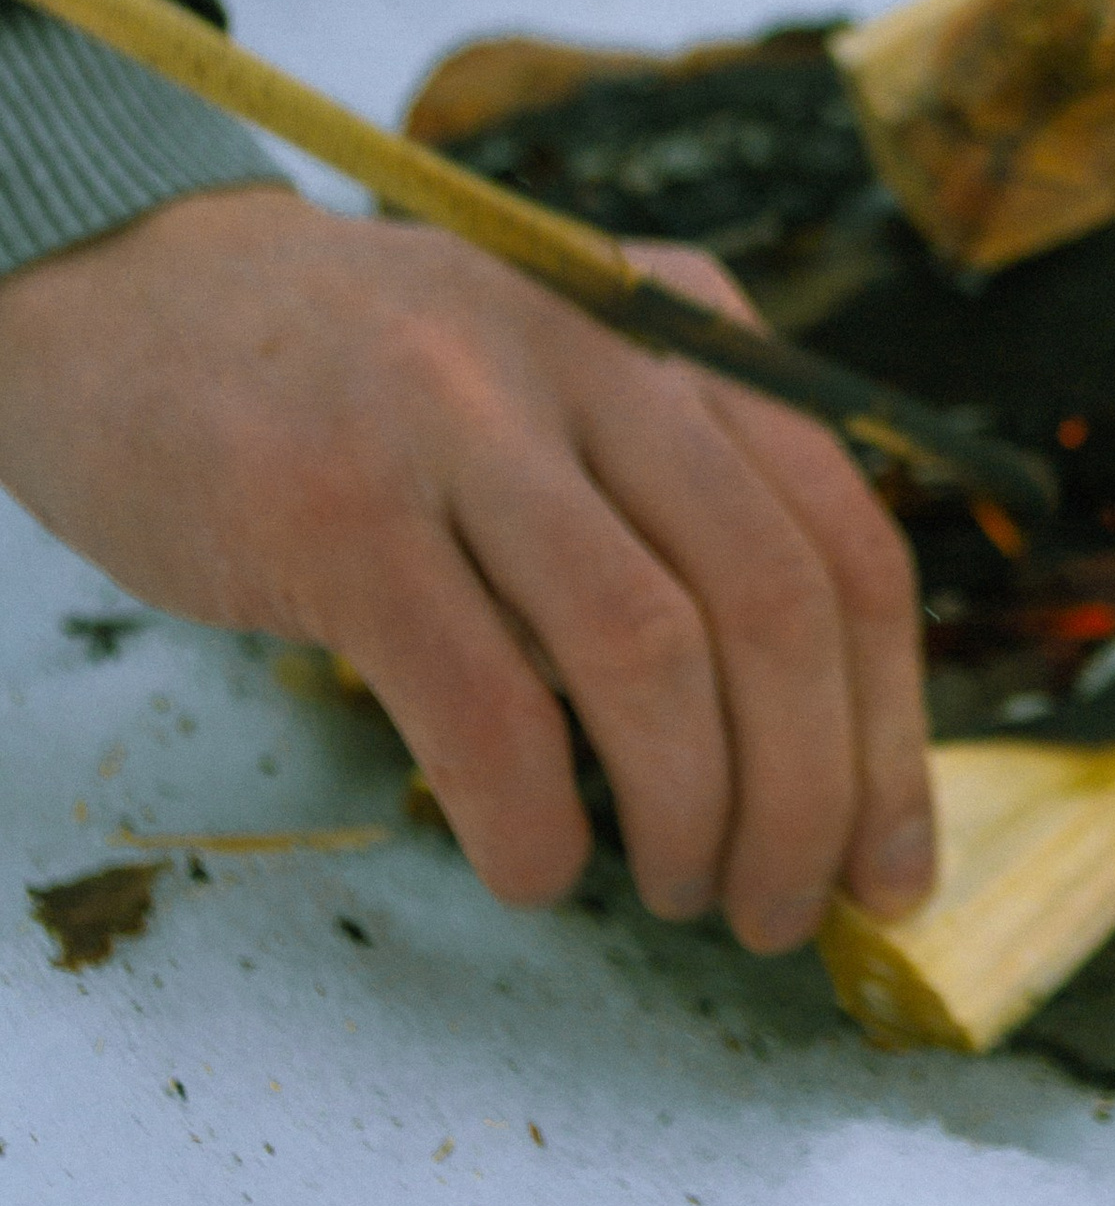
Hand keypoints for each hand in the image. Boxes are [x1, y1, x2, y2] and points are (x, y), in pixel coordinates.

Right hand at [0, 187, 932, 951]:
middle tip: (786, 913)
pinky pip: (485, 700)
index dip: (893, 729)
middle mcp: (592, 348)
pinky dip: (533, 820)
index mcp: (677, 327)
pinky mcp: (336, 505)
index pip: (846, 539)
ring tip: (681, 896)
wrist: (127, 293)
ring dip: (694, 815)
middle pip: (776, 600)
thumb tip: (819, 756)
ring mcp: (462, 417)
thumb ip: (681, 501)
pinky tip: (536, 871)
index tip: (895, 869)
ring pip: (652, 650)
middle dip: (812, 794)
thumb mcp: (560, 380)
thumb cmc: (362, 385)